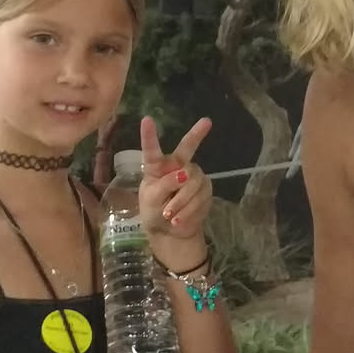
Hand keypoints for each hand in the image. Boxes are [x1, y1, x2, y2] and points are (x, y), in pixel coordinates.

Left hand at [139, 115, 212, 257]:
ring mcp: (193, 176)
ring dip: (180, 201)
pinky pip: (200, 195)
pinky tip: (179, 220)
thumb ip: (165, 184)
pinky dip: (189, 210)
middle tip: (207, 122)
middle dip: (197, 134)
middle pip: (187, 148)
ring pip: (192, 181)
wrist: (170, 233)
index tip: (146, 119)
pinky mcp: (205, 189)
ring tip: (170, 216)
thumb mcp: (151, 199)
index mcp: (157, 166)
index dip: (149, 136)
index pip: (152, 150)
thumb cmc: (154, 212)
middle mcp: (176, 166)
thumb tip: (183, 174)